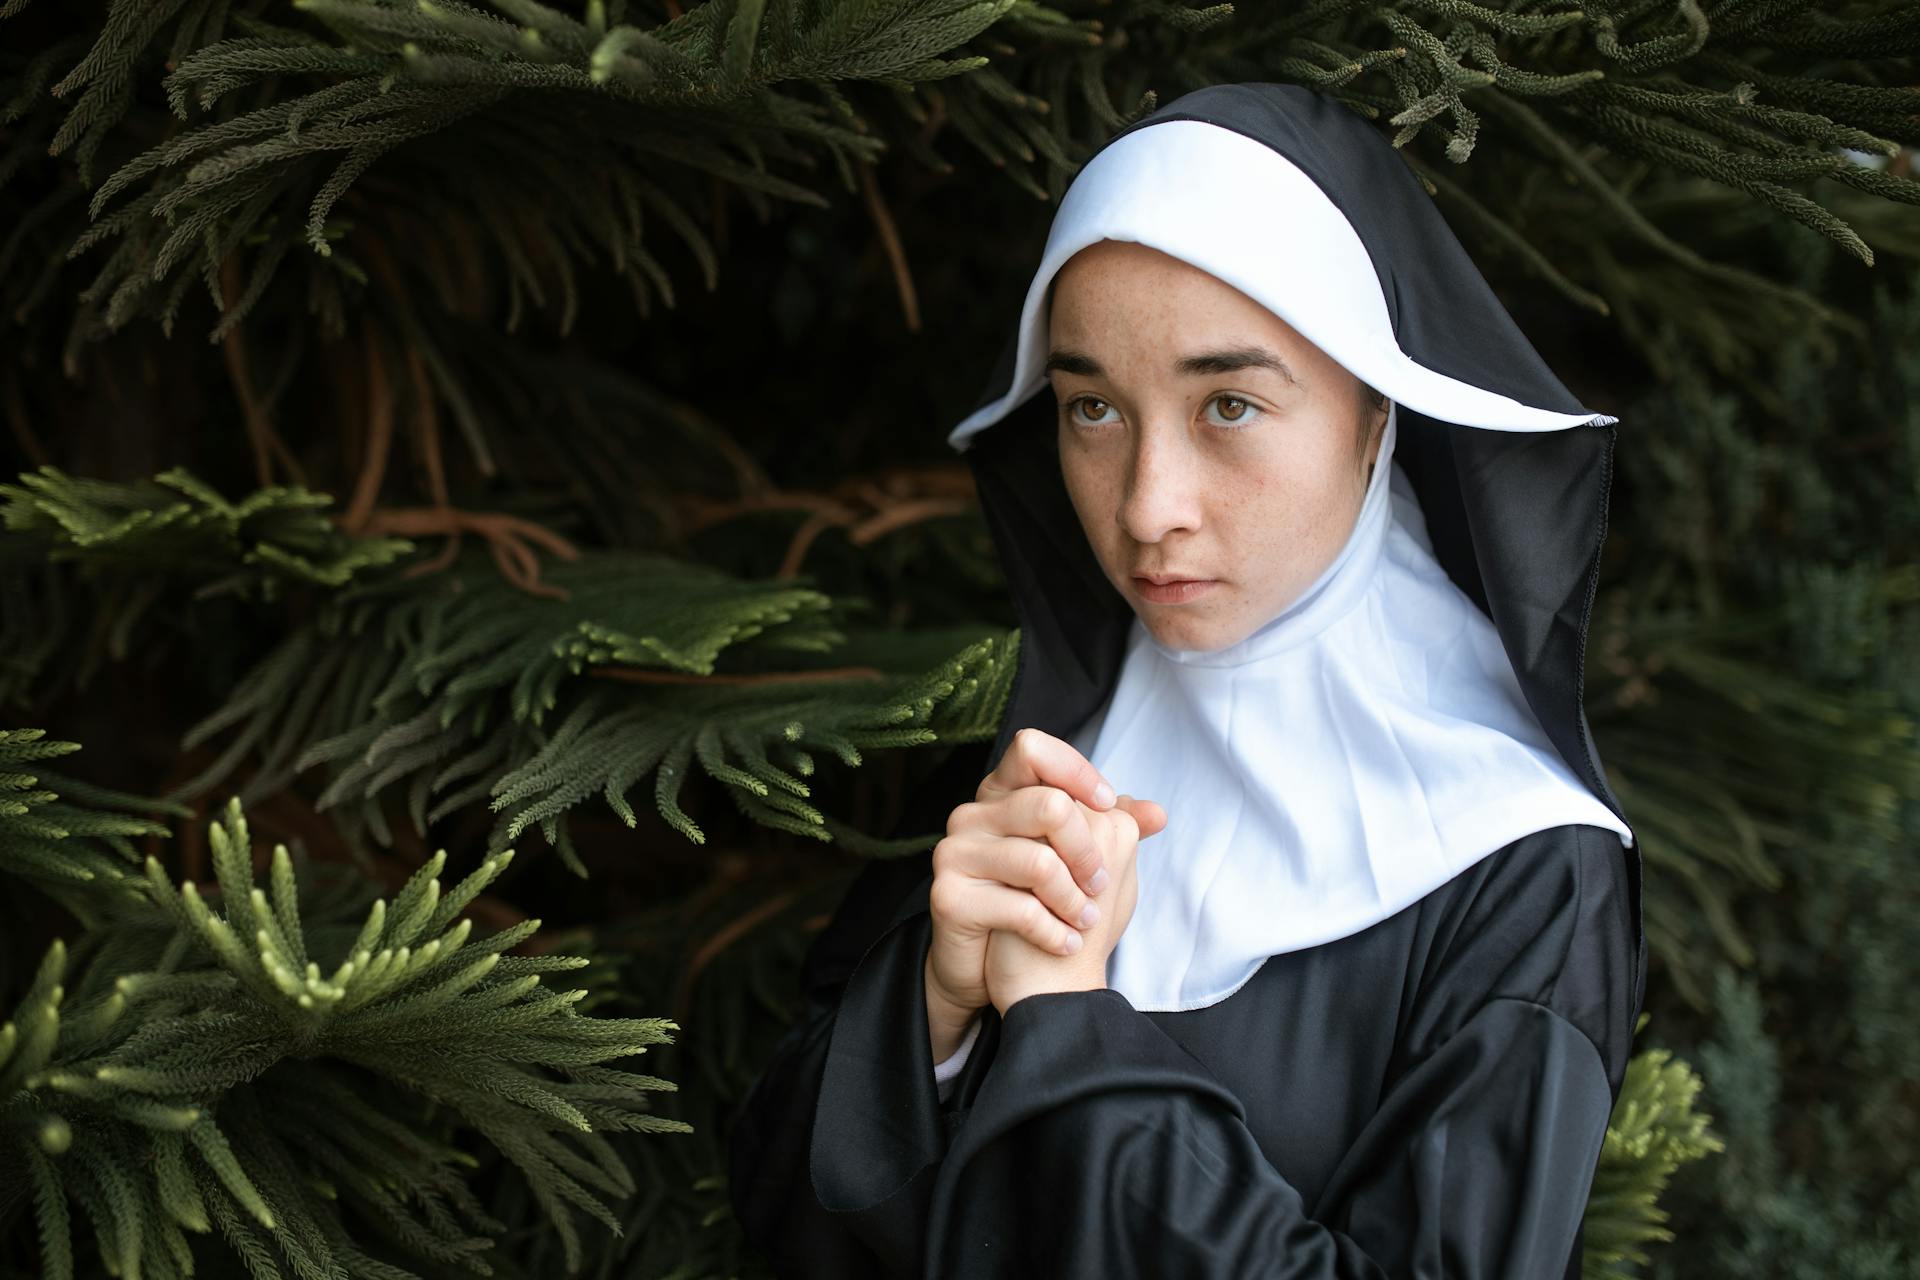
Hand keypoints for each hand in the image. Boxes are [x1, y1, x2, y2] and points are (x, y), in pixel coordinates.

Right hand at [924, 728, 1159, 1058]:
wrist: (1003, 970)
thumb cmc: (1045, 904)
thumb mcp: (1080, 861)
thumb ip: (1114, 831)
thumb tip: (1158, 813)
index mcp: (1002, 794)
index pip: (1032, 748)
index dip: (1076, 771)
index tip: (1106, 805)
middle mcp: (972, 815)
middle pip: (1049, 805)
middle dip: (1088, 853)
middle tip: (1098, 885)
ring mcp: (955, 853)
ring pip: (1039, 862)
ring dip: (1074, 901)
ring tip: (1085, 922)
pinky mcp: (948, 896)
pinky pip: (1019, 908)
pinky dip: (1054, 931)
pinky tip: (1065, 943)